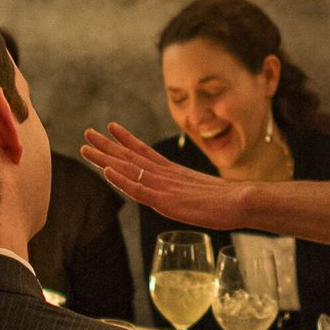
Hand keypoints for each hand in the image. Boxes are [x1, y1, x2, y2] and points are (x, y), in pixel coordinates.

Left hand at [81, 123, 250, 230]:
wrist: (243, 201)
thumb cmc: (231, 201)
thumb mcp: (205, 193)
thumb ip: (191, 192)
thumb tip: (191, 197)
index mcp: (174, 173)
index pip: (145, 152)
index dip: (126, 140)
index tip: (111, 127)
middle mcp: (166, 175)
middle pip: (130, 157)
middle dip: (108, 146)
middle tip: (88, 133)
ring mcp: (164, 187)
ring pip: (128, 170)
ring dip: (106, 158)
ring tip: (86, 147)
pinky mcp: (165, 201)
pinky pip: (138, 189)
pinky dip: (120, 179)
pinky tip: (106, 171)